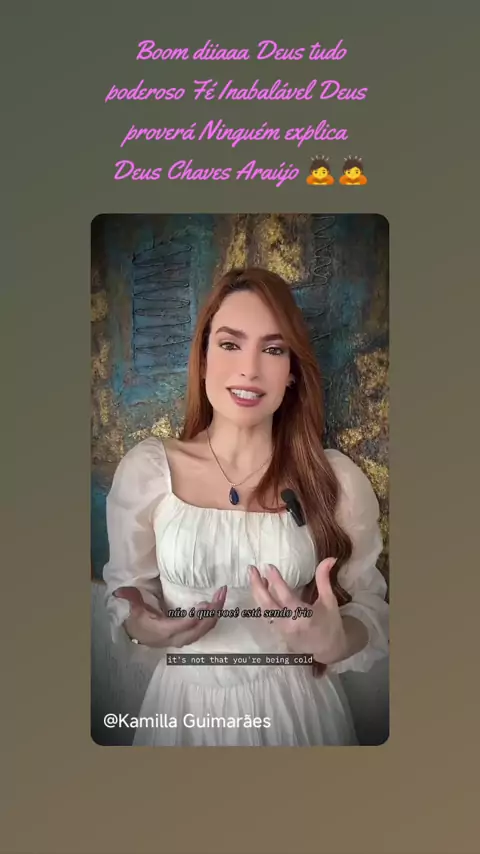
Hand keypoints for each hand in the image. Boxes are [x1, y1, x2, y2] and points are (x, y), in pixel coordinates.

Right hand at [113, 585, 227, 648]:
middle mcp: (175, 638)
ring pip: (203, 630)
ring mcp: (183, 639)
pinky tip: (218, 603)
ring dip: (215, 614)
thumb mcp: (133, 609)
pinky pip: (204, 629)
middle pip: (197, 630)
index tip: (204, 605)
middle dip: (211, 614)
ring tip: (222, 595)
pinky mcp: (189, 636)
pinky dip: (212, 617)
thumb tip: (120, 591)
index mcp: (161, 631)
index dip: (193, 618)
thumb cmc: (138, 620)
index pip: (180, 627)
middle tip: (219, 595)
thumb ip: (129, 598)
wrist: (139, 636)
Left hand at [249, 560, 347, 664]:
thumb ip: (324, 579)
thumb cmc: (331, 624)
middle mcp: (289, 624)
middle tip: (251, 569)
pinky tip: (260, 590)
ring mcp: (281, 631)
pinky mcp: (277, 634)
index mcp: (303, 616)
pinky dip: (260, 602)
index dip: (276, 580)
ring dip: (257, 593)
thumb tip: (329, 558)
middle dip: (257, 586)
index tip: (268, 566)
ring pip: (263, 611)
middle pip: (267, 604)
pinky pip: (265, 616)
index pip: (285, 596)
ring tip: (254, 576)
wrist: (329, 649)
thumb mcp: (329, 600)